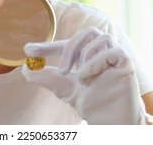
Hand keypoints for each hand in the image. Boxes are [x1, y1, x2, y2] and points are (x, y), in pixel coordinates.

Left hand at [22, 27, 152, 124]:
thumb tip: (25, 69)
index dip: (49, 46)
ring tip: (81, 79)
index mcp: (88, 55)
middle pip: (88, 32)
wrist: (106, 119)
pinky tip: (88, 77)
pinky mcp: (126, 63)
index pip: (69, 43)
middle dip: (70, 47)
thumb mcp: (61, 88)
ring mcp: (116, 56)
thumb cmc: (89, 102)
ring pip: (101, 37)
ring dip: (85, 57)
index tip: (28, 51)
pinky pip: (113, 51)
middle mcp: (102, 51)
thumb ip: (45, 77)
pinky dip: (96, 62)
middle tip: (61, 70)